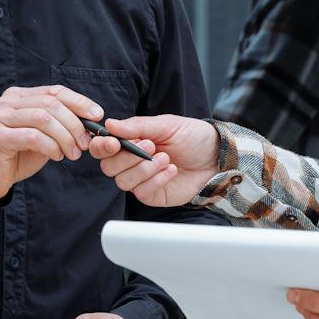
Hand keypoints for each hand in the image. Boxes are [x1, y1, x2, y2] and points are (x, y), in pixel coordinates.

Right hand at [0, 85, 101, 200]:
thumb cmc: (16, 155)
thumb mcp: (41, 135)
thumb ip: (59, 125)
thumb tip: (90, 123)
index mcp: (18, 96)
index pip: (54, 91)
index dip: (79, 101)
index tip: (97, 114)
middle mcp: (7, 102)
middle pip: (51, 104)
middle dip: (74, 124)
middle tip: (85, 144)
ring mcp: (0, 117)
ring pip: (43, 119)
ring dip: (65, 137)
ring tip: (73, 153)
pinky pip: (33, 137)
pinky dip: (51, 147)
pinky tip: (57, 156)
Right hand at [88, 114, 218, 206]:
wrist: (216, 157)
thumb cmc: (193, 137)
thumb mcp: (166, 124)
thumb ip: (137, 125)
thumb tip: (110, 125)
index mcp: (131, 141)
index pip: (103, 147)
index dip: (102, 146)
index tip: (114, 143)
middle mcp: (132, 161)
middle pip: (108, 167)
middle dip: (127, 158)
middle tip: (149, 146)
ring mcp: (141, 179)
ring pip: (123, 181)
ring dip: (144, 169)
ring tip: (165, 158)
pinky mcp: (153, 194)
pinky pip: (141, 192)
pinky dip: (156, 180)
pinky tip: (171, 170)